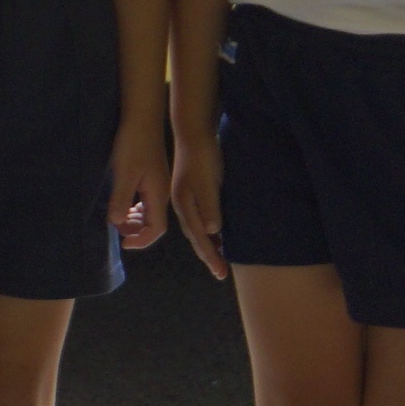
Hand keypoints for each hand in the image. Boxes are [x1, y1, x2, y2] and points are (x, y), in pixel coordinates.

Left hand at [107, 120, 174, 251]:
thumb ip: (121, 199)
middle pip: (153, 223)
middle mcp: (162, 193)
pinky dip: (134, 208)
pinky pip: (146, 201)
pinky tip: (122, 204)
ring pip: (149, 212)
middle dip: (135, 230)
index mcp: (158, 195)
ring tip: (116, 217)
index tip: (122, 243)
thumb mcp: (124, 173)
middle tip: (115, 227)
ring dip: (134, 220)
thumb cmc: (133, 145)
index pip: (156, 228)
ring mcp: (158, 185)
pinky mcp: (152, 178)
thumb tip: (117, 223)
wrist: (142, 119)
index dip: (140, 240)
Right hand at [171, 130, 228, 278]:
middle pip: (196, 237)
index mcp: (185, 205)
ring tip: (218, 257)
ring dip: (207, 244)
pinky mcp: (192, 192)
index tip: (221, 273)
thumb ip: (209, 205)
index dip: (211, 256)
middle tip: (221, 273)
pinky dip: (207, 230)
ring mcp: (186, 199)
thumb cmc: (202, 156)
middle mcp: (183, 206)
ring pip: (196, 229)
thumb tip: (213, 231)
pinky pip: (199, 218)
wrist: (192, 132)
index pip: (199, 238)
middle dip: (208, 255)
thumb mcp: (207, 181)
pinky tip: (215, 231)